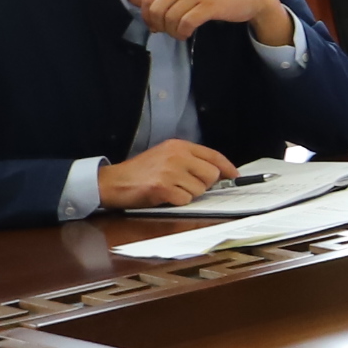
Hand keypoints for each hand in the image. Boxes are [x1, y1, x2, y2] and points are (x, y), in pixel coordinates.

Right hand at [100, 140, 236, 209]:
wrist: (112, 181)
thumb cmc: (141, 172)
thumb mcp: (166, 156)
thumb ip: (190, 160)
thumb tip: (220, 173)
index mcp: (179, 146)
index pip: (214, 156)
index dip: (228, 168)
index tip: (235, 176)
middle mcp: (176, 155)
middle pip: (212, 175)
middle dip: (204, 184)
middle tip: (185, 185)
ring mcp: (170, 171)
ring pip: (200, 190)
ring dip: (188, 194)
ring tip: (170, 189)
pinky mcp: (162, 187)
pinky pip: (185, 200)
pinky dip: (177, 202)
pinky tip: (164, 196)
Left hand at [129, 0, 288, 43]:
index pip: (147, 0)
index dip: (147, 17)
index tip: (157, 26)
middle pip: (155, 10)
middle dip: (159, 26)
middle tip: (169, 32)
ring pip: (170, 18)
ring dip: (172, 32)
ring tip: (180, 34)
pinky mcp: (209, 5)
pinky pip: (186, 23)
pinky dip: (183, 32)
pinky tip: (187, 34)